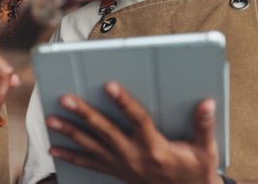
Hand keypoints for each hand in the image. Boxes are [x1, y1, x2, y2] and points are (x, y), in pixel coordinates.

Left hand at [46, 82, 220, 183]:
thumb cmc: (195, 169)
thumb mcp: (205, 150)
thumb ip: (204, 125)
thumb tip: (206, 102)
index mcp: (155, 147)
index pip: (138, 120)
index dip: (123, 102)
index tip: (109, 85)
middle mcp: (134, 156)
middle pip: (105, 131)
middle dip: (84, 114)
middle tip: (66, 99)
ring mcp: (122, 165)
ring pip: (91, 147)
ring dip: (69, 133)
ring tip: (50, 119)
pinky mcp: (116, 171)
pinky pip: (89, 164)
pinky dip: (70, 157)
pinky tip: (53, 149)